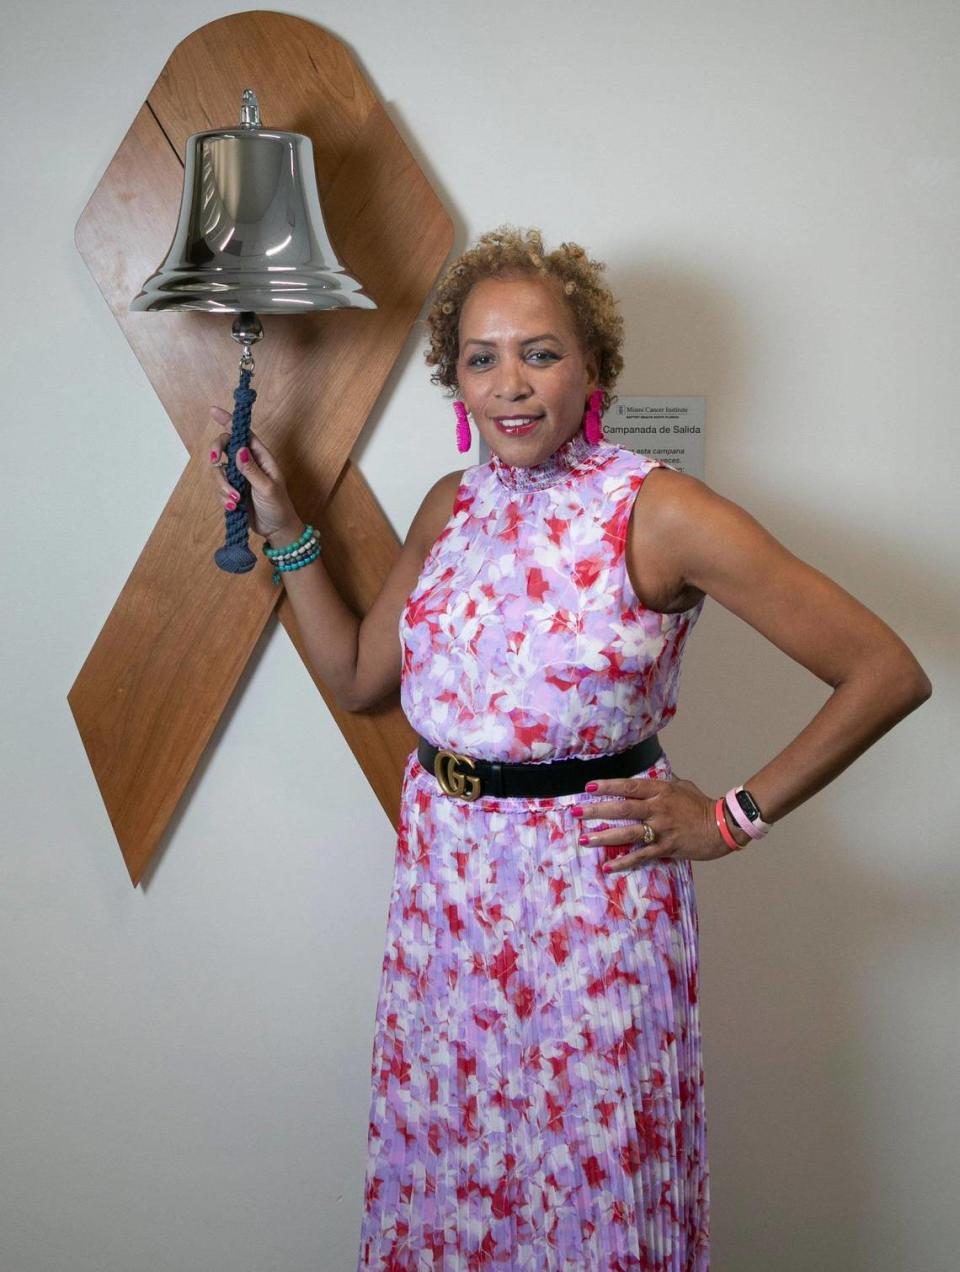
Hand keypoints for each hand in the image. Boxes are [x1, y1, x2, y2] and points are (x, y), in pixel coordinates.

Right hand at [206, 405, 302, 542]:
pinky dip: (224, 498)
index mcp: (260, 457)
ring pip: (218, 471)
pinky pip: (219, 488)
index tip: (214, 411)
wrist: (277, 530)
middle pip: (223, 448)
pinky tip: (234, 507)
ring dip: (223, 486)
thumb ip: (251, 470)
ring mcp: (238, 477)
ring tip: (236, 500)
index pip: (243, 434)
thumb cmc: (279, 506)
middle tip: (216, 462)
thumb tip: (239, 450)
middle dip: (216, 454)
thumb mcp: (267, 488)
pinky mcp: (232, 490)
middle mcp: (247, 463)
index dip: (229, 421)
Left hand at [573, 775, 740, 866]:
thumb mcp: (682, 787)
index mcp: (661, 790)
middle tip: (575, 812)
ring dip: (604, 836)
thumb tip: (644, 782)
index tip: (588, 787)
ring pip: (627, 833)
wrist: (723, 826)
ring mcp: (662, 829)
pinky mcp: (667, 847)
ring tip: (584, 839)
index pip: (629, 786)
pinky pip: (641, 855)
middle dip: (596, 810)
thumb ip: (661, 784)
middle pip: (622, 808)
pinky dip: (624, 861)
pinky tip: (608, 866)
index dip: (607, 786)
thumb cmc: (701, 805)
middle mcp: (658, 808)